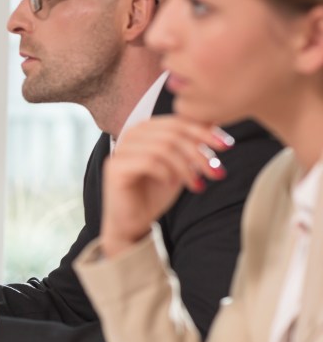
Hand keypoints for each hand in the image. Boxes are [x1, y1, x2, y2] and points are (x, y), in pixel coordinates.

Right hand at [101, 117, 231, 256]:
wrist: (133, 222)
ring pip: (163, 148)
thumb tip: (214, 119)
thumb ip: (190, 144)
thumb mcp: (180, 165)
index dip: (204, 131)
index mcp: (145, 129)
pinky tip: (172, 185)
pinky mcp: (115, 167)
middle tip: (215, 172)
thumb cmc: (155, 193)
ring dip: (186, 167)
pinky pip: (149, 162)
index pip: (178, 121)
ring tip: (196, 184)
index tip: (226, 145)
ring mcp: (120, 150)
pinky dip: (167, 173)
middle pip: (172, 133)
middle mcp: (130, 135)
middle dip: (199, 152)